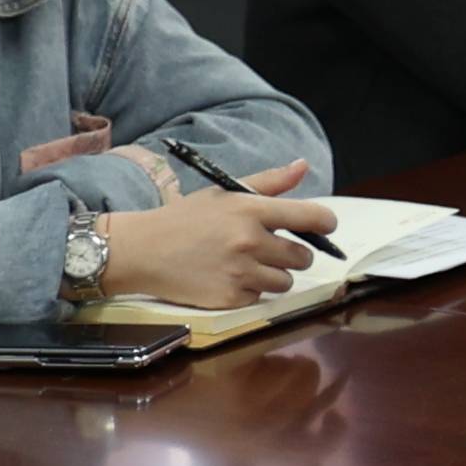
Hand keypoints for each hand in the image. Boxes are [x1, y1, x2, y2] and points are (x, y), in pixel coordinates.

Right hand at [99, 164, 336, 307]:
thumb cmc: (184, 219)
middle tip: (268, 248)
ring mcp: (240, 272)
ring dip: (272, 275)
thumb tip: (303, 167)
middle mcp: (249, 241)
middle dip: (292, 254)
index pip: (312, 218)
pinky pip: (260, 298)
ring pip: (285, 282)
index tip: (323, 227)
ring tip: (244, 264)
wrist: (141, 251)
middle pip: (303, 257)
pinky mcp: (230, 298)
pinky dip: (248, 291)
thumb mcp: (223, 193)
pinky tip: (226, 278)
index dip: (325, 223)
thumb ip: (268, 183)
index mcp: (250, 210)